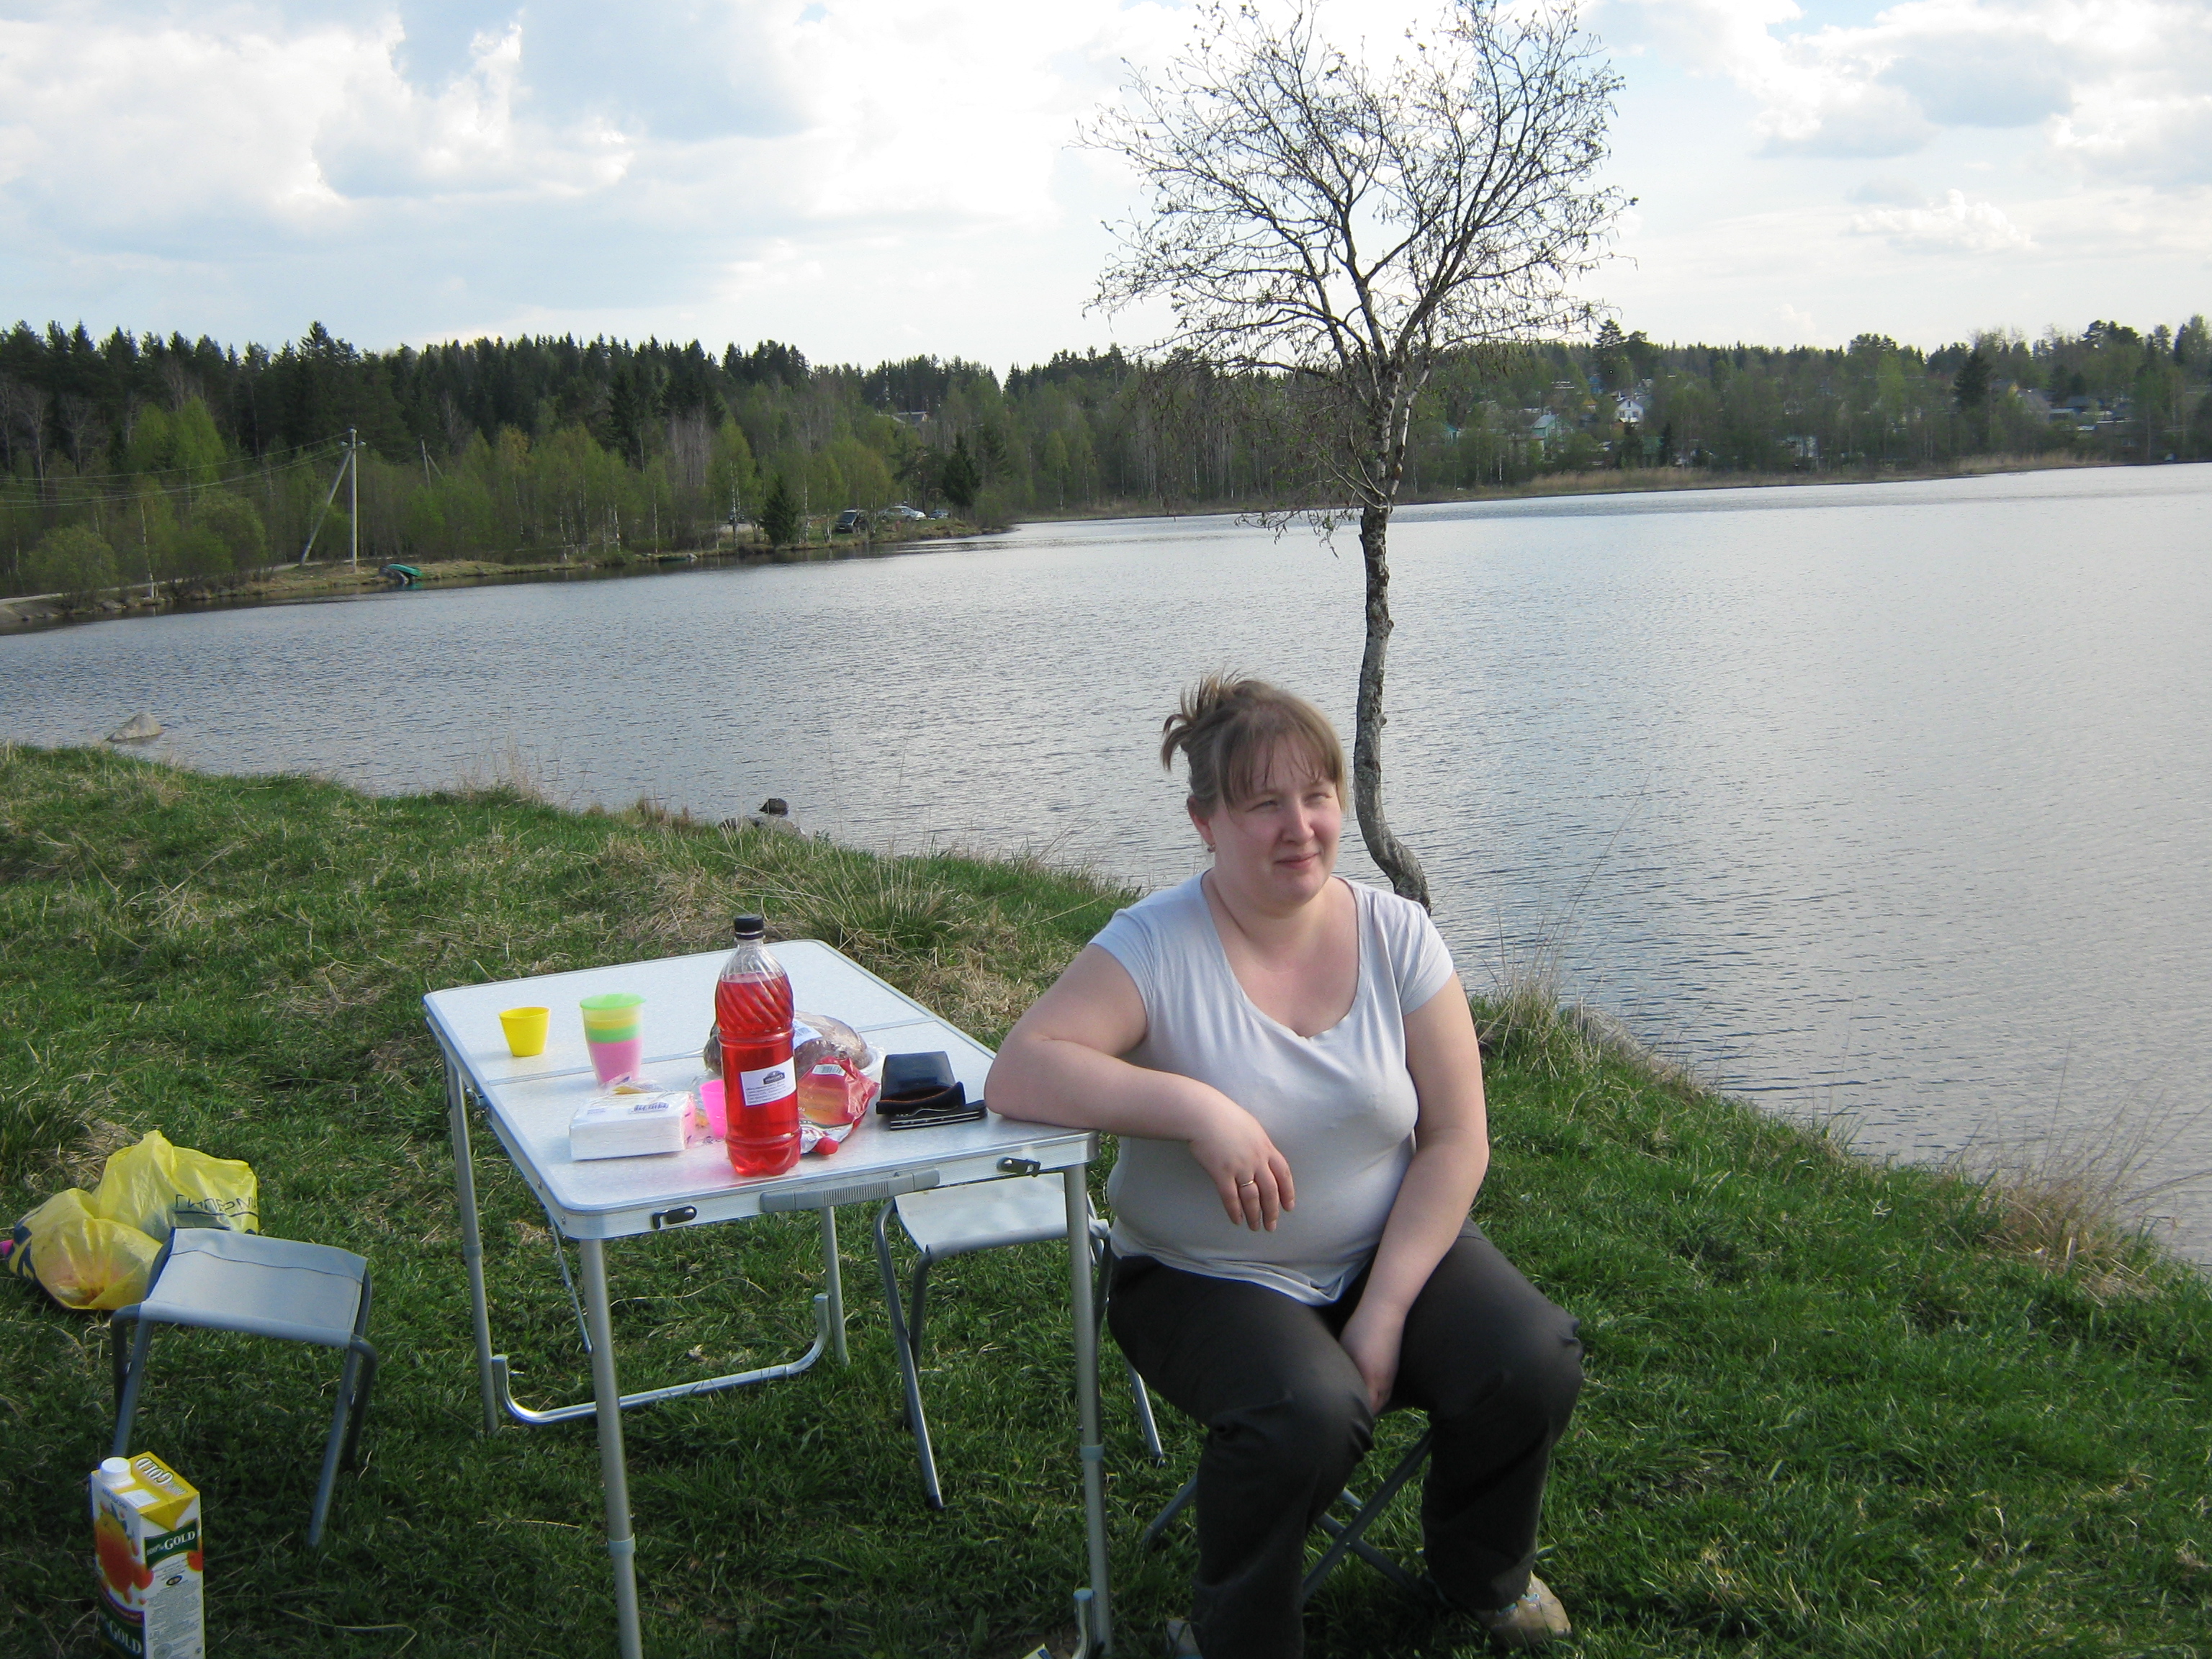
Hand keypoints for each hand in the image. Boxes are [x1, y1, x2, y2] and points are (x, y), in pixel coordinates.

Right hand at [1187, 1100, 1295, 1230]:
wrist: (1204, 1114)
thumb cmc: (1225, 1116)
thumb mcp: (1251, 1127)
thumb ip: (1258, 1145)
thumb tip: (1261, 1159)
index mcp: (1266, 1147)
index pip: (1283, 1174)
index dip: (1287, 1192)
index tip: (1288, 1207)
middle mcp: (1256, 1160)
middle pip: (1270, 1191)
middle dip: (1272, 1211)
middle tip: (1271, 1225)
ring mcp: (1240, 1167)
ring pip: (1252, 1198)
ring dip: (1254, 1215)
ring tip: (1255, 1227)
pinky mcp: (1221, 1173)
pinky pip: (1231, 1197)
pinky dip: (1235, 1211)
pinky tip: (1237, 1220)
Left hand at [1337, 1301, 1402, 1412]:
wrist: (1384, 1312)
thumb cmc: (1360, 1330)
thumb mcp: (1345, 1350)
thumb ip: (1343, 1370)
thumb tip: (1336, 1382)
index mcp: (1371, 1380)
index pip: (1366, 1408)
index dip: (1356, 1415)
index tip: (1343, 1417)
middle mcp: (1384, 1382)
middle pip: (1376, 1407)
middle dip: (1365, 1413)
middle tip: (1350, 1415)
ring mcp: (1391, 1374)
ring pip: (1384, 1398)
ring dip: (1374, 1404)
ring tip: (1360, 1405)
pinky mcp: (1394, 1367)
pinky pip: (1388, 1388)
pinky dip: (1379, 1394)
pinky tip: (1370, 1390)